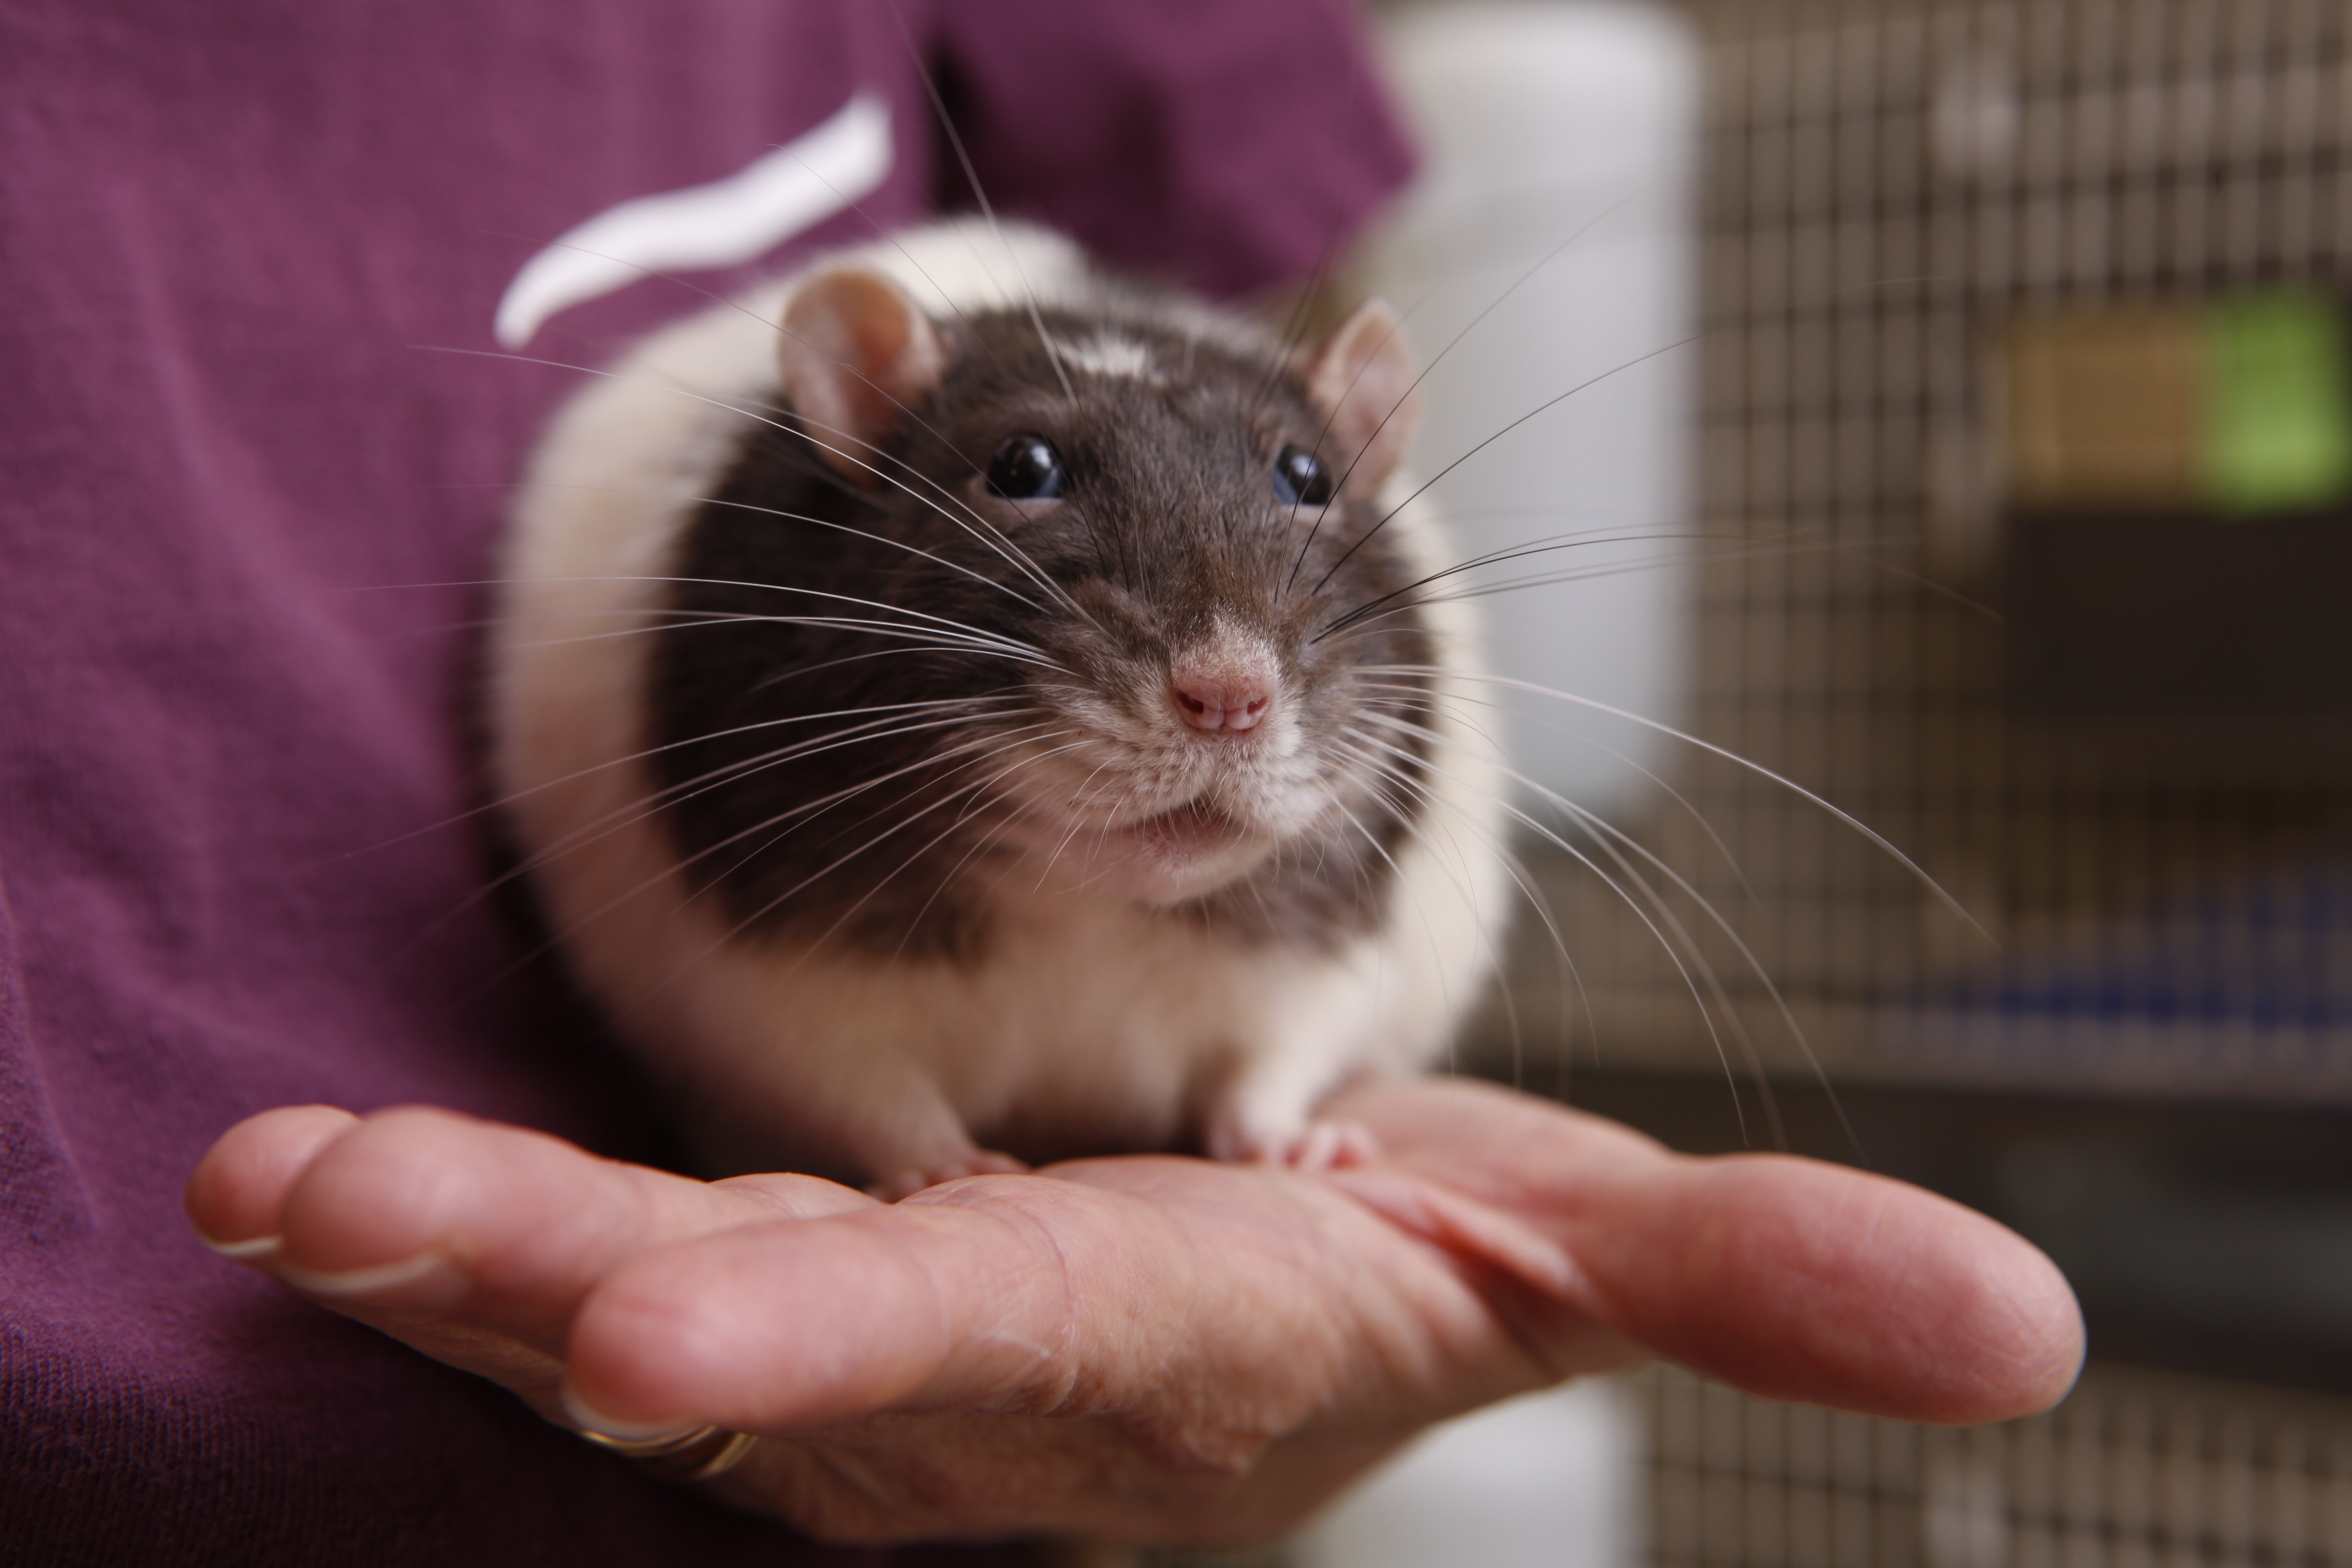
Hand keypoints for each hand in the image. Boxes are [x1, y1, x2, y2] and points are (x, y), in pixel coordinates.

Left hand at [183, 1078, 2081, 1546]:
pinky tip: (288, 1192)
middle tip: (331, 1213)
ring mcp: (828, 1347)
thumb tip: (2029, 1323)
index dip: (819, 1352)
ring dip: (429, 1242)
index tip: (640, 1346)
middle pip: (742, 1322)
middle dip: (538, 1274)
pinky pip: (579, 1256)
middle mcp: (952, 1373)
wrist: (1235, 1337)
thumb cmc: (1384, 1287)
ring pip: (617, 1286)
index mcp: (1139, 1335)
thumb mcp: (1562, 1252)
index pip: (973, 1340)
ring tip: (262, 1184)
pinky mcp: (755, 1286)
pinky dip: (427, 1232)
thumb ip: (1752, 1281)